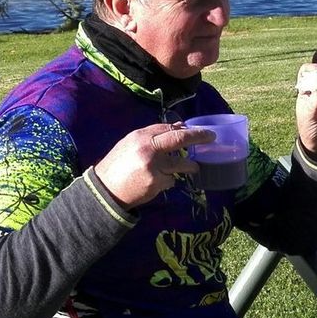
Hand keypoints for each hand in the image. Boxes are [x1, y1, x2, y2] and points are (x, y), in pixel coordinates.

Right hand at [93, 123, 214, 207]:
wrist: (105, 190)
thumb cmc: (118, 165)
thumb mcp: (130, 144)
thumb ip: (152, 136)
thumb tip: (179, 127)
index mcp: (139, 136)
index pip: (167, 128)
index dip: (184, 128)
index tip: (197, 130)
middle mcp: (147, 148)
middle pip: (178, 139)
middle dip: (197, 137)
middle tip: (211, 137)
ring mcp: (152, 166)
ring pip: (179, 164)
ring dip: (189, 166)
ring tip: (194, 167)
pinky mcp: (155, 183)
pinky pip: (171, 180)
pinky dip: (168, 181)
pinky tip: (156, 183)